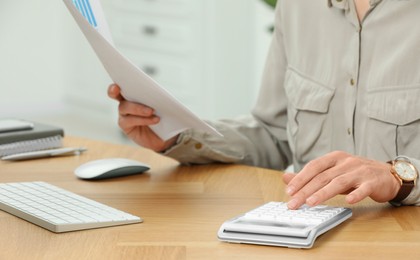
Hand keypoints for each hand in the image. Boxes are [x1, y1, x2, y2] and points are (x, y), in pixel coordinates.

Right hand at [107, 84, 177, 151]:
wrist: (166, 134)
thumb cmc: (164, 115)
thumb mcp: (163, 103)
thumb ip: (158, 95)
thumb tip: (159, 90)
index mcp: (132, 93)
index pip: (121, 84)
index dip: (116, 80)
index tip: (116, 79)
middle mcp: (125, 102)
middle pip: (115, 94)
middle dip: (114, 90)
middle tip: (117, 87)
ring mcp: (124, 115)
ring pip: (124, 107)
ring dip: (138, 108)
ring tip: (152, 110)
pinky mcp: (127, 127)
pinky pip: (130, 121)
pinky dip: (144, 119)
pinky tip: (155, 119)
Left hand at [283, 151, 400, 208]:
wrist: (386, 175)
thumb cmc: (354, 175)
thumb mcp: (331, 173)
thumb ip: (309, 176)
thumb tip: (285, 178)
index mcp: (334, 158)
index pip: (313, 167)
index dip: (300, 178)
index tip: (289, 191)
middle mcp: (346, 162)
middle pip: (322, 177)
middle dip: (306, 191)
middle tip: (294, 204)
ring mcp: (360, 171)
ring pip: (339, 182)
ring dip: (324, 193)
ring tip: (311, 202)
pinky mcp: (373, 182)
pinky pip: (363, 189)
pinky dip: (356, 194)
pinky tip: (349, 201)